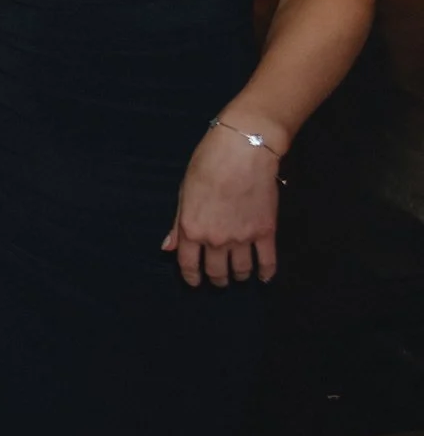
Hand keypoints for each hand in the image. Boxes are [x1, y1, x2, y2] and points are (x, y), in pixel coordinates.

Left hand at [162, 121, 282, 286]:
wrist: (242, 152)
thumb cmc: (207, 165)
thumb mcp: (184, 193)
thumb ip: (177, 224)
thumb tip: (168, 248)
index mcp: (191, 229)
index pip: (189, 264)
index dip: (192, 277)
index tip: (195, 283)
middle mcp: (216, 239)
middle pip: (216, 271)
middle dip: (216, 278)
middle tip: (218, 279)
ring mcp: (242, 238)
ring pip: (241, 270)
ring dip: (238, 276)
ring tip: (237, 275)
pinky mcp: (266, 232)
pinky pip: (267, 261)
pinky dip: (266, 273)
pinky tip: (264, 277)